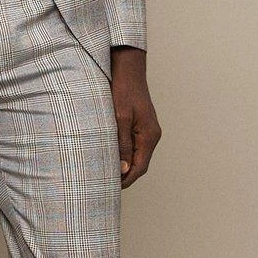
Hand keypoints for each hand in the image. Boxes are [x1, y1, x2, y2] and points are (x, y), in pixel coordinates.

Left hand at [110, 46, 161, 187]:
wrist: (127, 70)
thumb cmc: (123, 90)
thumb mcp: (119, 118)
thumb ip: (122, 144)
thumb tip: (123, 169)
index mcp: (149, 136)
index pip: (140, 167)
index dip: (127, 180)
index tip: (112, 187)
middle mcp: (152, 135)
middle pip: (139, 164)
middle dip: (125, 175)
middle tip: (106, 183)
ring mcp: (148, 130)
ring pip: (137, 155)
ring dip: (124, 164)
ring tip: (106, 171)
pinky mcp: (141, 125)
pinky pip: (134, 145)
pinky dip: (124, 153)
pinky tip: (111, 154)